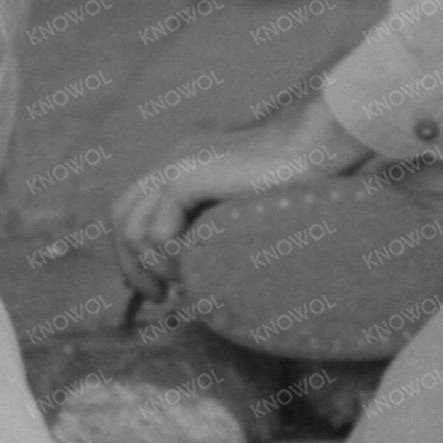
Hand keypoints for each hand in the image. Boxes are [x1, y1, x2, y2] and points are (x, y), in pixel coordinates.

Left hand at [108, 98, 369, 296]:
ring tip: (181, 286)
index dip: (135, 250)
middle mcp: (174, 158)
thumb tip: (194, 269)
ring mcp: (177, 165)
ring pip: (133, 226)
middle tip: (159, 297)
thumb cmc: (301, 177)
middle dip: (132, 263)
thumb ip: (216, 222)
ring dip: (152, 266)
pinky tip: (196, 267)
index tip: (155, 285)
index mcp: (185, 160)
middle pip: (123, 215)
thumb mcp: (244, 203)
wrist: (320, 145)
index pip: (135, 207)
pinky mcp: (188, 177)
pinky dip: (169, 258)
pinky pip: (157, 232)